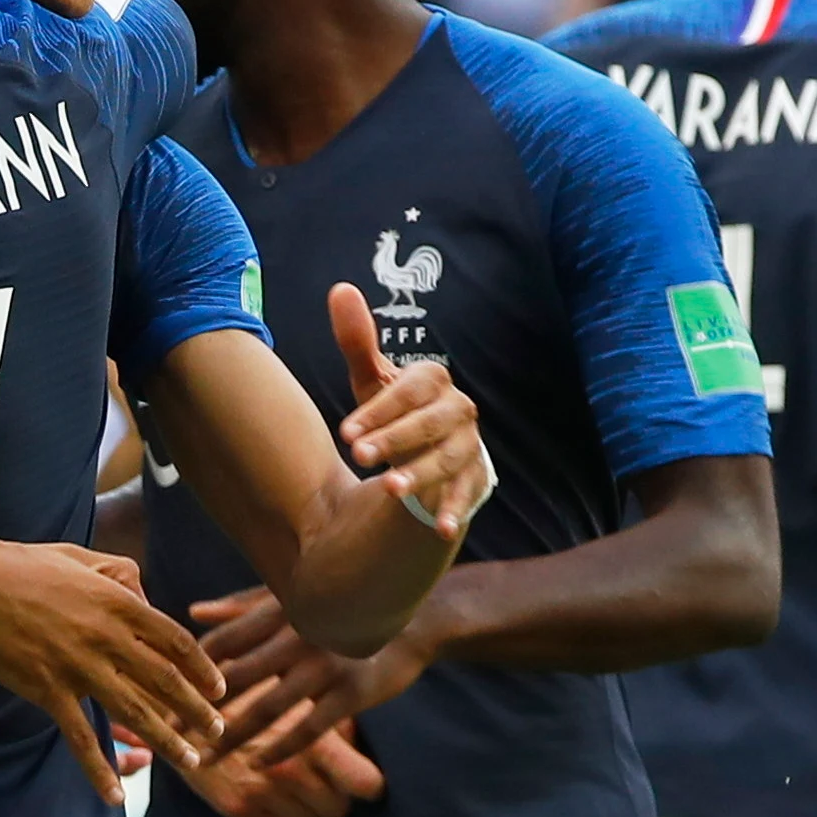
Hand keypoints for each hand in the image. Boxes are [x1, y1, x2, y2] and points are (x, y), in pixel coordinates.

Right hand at [0, 539, 225, 805]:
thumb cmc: (19, 565)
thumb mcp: (78, 557)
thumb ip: (117, 574)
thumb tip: (144, 593)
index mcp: (117, 601)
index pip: (175, 641)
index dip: (202, 667)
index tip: (219, 687)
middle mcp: (106, 636)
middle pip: (166, 681)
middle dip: (197, 710)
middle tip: (218, 731)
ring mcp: (77, 666)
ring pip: (134, 712)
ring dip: (167, 741)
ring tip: (191, 761)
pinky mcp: (47, 690)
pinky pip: (81, 737)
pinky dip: (99, 769)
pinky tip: (115, 795)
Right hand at [174, 697, 387, 816]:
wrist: (185, 705)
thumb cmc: (250, 694)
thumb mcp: (299, 697)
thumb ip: (331, 722)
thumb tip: (359, 745)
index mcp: (316, 740)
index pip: (366, 784)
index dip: (369, 785)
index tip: (364, 782)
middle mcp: (293, 771)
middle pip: (339, 810)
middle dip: (334, 797)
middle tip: (322, 779)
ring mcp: (265, 793)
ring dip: (306, 808)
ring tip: (294, 783)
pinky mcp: (238, 808)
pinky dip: (277, 815)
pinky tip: (268, 790)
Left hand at [192, 585, 433, 763]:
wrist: (417, 617)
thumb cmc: (345, 607)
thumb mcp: (296, 598)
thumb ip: (243, 606)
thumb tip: (194, 611)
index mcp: (279, 610)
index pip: (220, 642)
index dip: (189, 670)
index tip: (165, 693)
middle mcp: (298, 635)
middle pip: (232, 680)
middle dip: (197, 710)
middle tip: (169, 735)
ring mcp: (325, 665)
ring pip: (265, 710)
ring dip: (230, 739)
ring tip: (204, 760)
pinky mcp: (352, 693)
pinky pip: (307, 729)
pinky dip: (278, 749)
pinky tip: (258, 764)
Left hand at [327, 284, 489, 536]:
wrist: (428, 451)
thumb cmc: (396, 413)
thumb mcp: (373, 381)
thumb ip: (358, 340)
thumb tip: (340, 289)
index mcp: (433, 382)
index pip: (411, 389)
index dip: (380, 409)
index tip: (346, 432)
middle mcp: (458, 410)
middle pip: (431, 422)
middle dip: (395, 438)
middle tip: (360, 456)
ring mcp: (469, 445)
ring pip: (449, 458)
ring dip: (421, 474)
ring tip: (388, 490)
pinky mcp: (476, 478)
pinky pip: (470, 493)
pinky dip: (456, 509)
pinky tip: (440, 527)